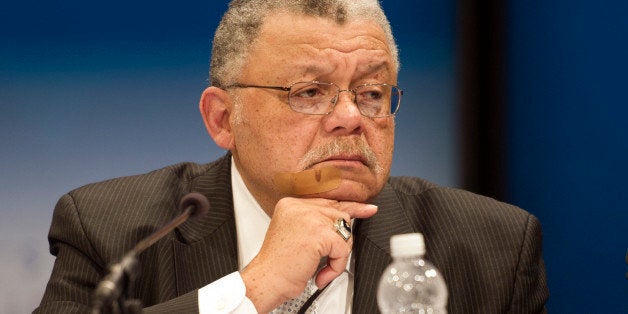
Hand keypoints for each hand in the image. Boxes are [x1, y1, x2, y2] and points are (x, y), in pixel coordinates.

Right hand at [240, 197, 376, 311]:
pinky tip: (322, 273)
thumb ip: (315, 222)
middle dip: (343, 238)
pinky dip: (336, 265)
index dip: (349, 207)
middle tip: (338, 254)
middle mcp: (299, 206)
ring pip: (344, 230)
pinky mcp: (318, 233)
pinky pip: (342, 248)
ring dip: (338, 253)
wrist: (268, 280)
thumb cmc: (280, 264)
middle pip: (340, 214)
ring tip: (322, 266)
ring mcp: (308, 217)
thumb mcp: (296, 234)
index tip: (367, 208)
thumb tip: (344, 218)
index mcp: (291, 204)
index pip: (328, 200)